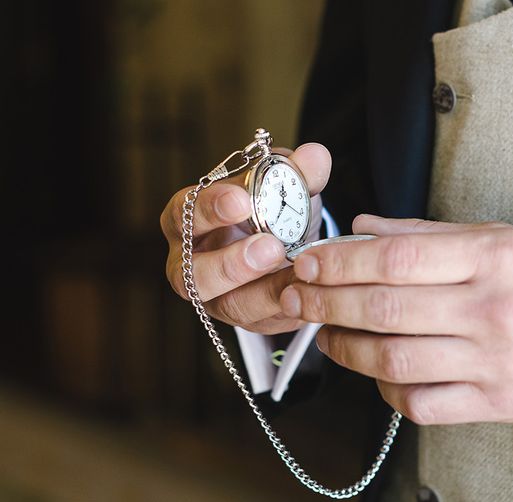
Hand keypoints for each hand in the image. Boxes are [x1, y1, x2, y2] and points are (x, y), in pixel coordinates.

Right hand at [161, 143, 330, 333]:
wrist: (287, 246)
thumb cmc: (268, 210)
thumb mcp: (281, 186)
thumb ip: (296, 173)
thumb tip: (316, 156)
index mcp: (187, 221)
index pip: (184, 213)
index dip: (210, 208)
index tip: (242, 199)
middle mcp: (192, 265)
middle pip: (192, 275)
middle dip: (232, 263)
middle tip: (270, 246)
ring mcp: (218, 298)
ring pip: (231, 305)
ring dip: (265, 290)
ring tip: (298, 271)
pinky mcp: (249, 321)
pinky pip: (265, 321)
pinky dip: (289, 306)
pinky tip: (310, 291)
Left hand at [279, 215, 512, 423]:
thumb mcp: (507, 239)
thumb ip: (430, 236)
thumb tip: (362, 230)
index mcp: (493, 257)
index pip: (396, 258)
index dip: (340, 261)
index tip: (308, 261)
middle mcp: (490, 310)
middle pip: (385, 308)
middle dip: (327, 302)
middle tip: (297, 296)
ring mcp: (492, 363)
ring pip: (394, 360)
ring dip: (347, 349)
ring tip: (327, 335)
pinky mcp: (495, 404)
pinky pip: (421, 403)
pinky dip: (387, 390)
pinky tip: (378, 374)